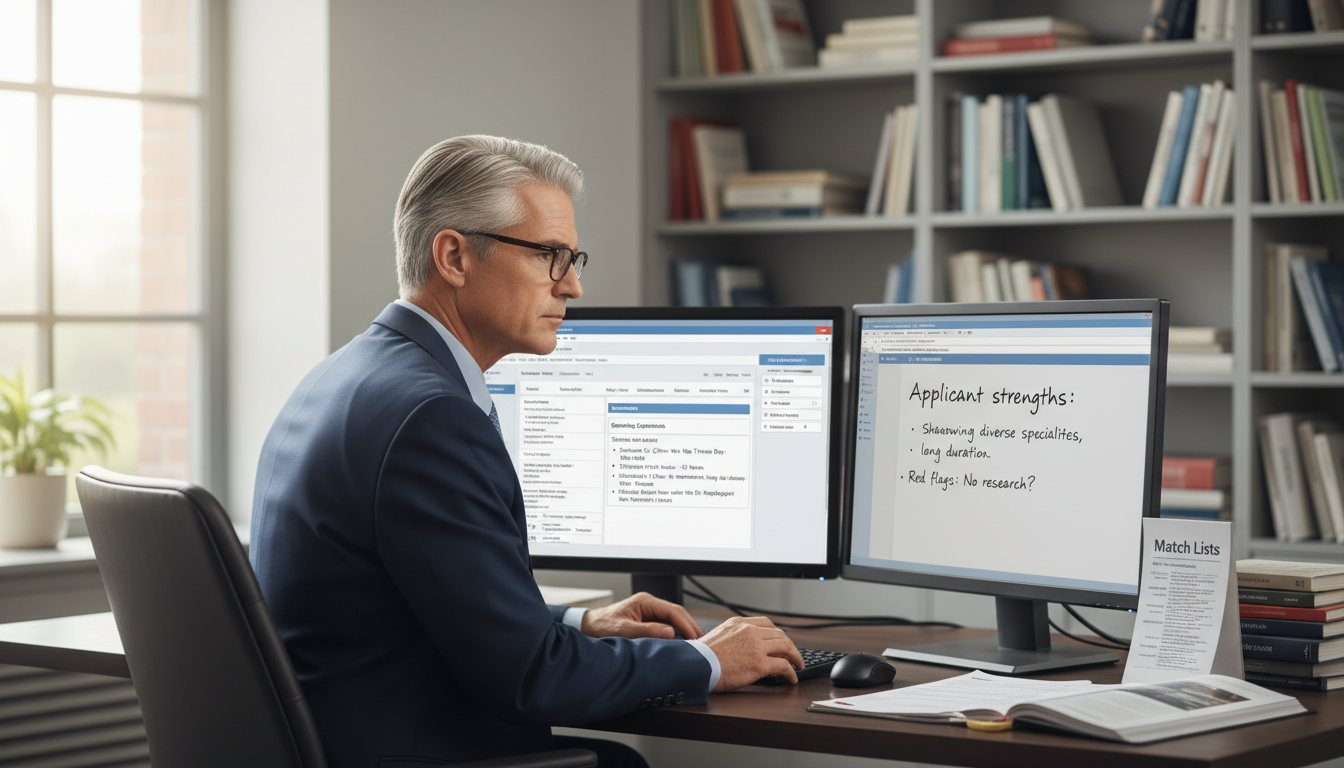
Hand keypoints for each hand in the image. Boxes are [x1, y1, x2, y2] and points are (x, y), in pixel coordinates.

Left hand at [580, 592, 701, 639]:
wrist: (587, 628)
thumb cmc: (602, 627)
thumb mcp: (625, 630)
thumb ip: (648, 631)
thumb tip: (671, 632)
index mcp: (645, 602)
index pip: (673, 610)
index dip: (686, 624)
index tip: (696, 636)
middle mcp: (649, 605)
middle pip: (676, 614)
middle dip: (690, 627)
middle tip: (702, 642)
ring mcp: (648, 613)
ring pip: (672, 620)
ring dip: (683, 631)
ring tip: (695, 644)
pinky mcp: (646, 621)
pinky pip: (665, 626)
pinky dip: (675, 635)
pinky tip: (680, 645)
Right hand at [699, 616, 803, 691]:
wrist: (695, 666)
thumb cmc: (701, 657)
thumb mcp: (718, 636)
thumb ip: (733, 637)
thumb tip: (743, 648)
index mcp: (739, 623)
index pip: (767, 623)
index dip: (778, 633)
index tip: (782, 641)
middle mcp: (749, 631)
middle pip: (780, 634)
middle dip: (790, 645)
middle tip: (793, 655)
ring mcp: (756, 646)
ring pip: (786, 647)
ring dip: (795, 657)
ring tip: (798, 666)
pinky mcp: (759, 663)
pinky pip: (783, 666)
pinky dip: (791, 672)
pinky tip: (792, 678)